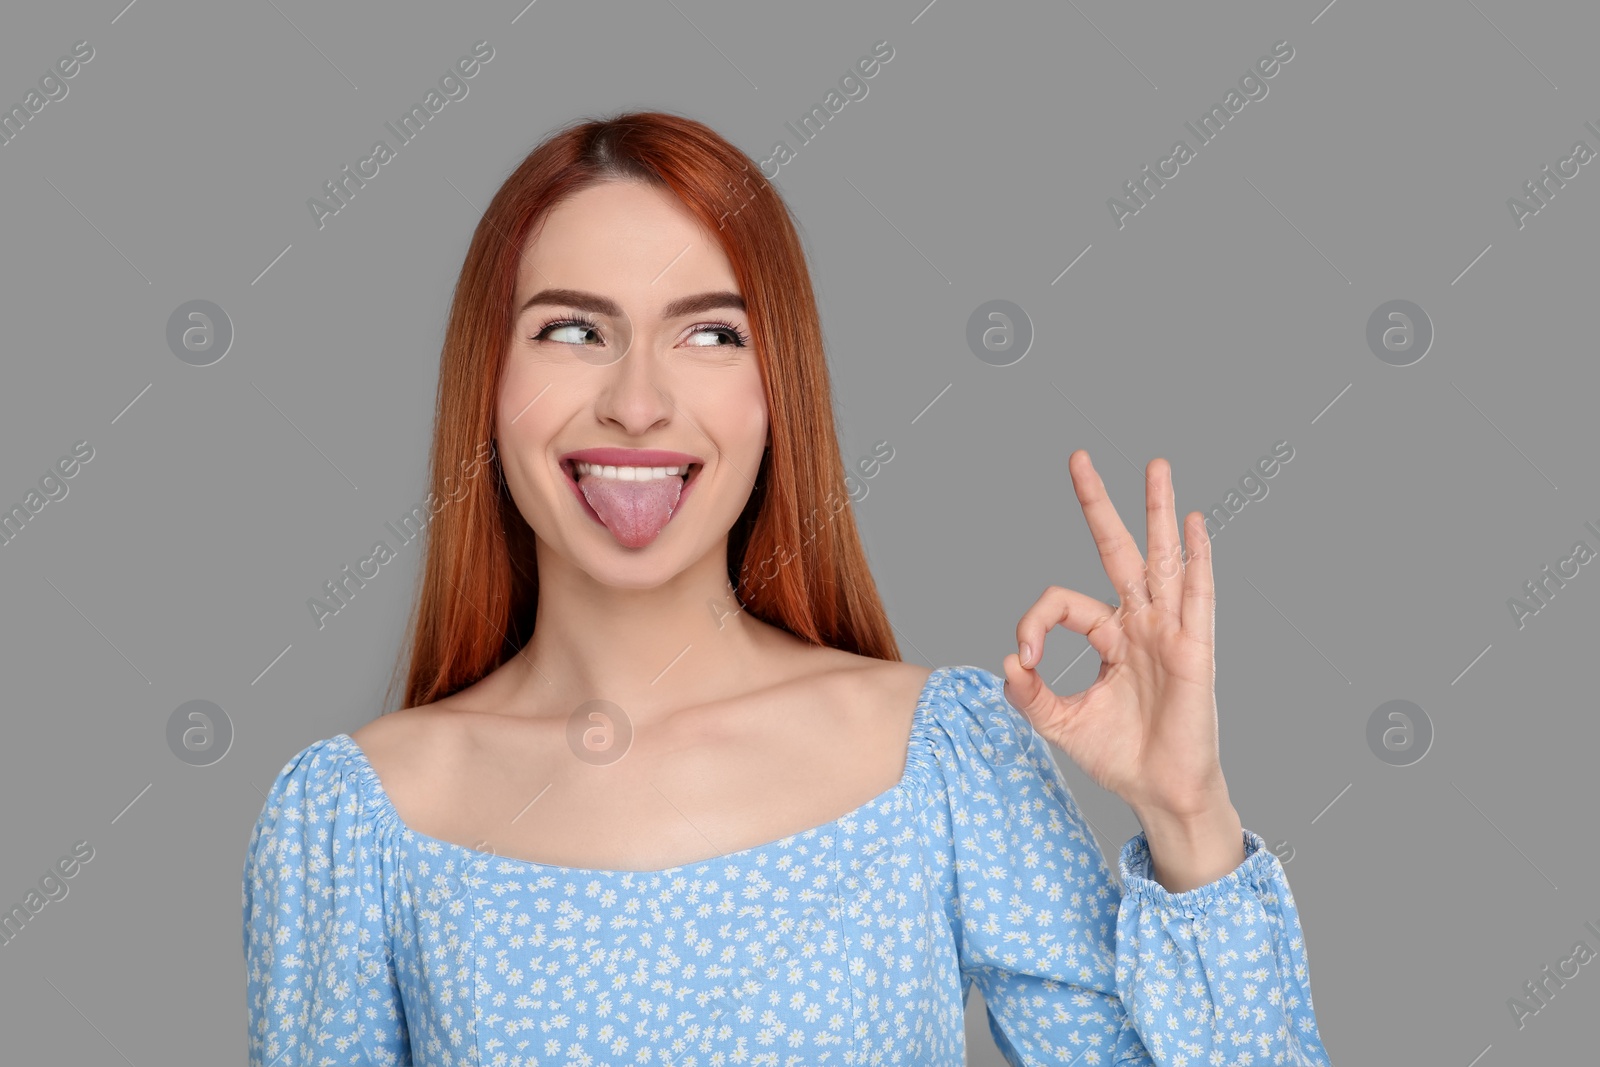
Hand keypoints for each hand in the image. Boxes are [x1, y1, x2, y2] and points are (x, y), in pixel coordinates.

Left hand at [1001, 450, 1226, 820]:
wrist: (1159, 790)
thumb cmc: (1118, 755)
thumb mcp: (1059, 722)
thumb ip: (1029, 694)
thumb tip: (1005, 664)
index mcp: (1109, 636)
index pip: (1064, 601)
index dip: (1034, 621)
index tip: (1022, 657)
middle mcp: (1140, 624)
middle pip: (1117, 550)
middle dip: (1098, 505)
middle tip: (1077, 458)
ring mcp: (1169, 631)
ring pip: (1162, 559)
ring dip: (1158, 511)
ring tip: (1155, 466)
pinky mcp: (1194, 649)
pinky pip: (1198, 596)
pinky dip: (1197, 559)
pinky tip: (1194, 524)